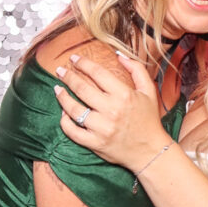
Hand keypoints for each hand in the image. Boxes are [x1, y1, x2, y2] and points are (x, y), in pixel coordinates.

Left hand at [54, 53, 171, 171]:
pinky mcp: (95, 143)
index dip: (83, 63)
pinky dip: (65, 122)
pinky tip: (63, 113)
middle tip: (60, 71)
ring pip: (74, 110)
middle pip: (82, 89)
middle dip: (68, 77)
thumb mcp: (148, 91)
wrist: (150, 151)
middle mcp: (111, 110)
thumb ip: (136, 70)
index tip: (74, 58)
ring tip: (57, 89)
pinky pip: (73, 132)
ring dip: (62, 97)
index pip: (98, 73)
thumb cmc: (149, 119)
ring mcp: (101, 128)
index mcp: (124, 95)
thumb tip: (119, 55)